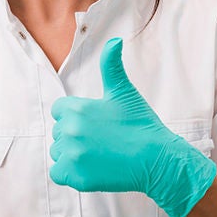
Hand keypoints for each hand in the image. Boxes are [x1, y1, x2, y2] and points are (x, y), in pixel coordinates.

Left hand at [49, 37, 216, 216]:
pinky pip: (58, 173)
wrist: (158, 160)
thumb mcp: (124, 92)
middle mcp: (70, 131)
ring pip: (58, 152)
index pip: (60, 111)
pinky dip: (70, 173)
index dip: (76, 116)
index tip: (96, 123)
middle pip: (59, 132)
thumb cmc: (142, 125)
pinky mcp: (75, 177)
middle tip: (102, 140)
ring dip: (72, 154)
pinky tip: (91, 168)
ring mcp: (72, 155)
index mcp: (77, 109)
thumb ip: (111, 66)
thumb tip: (114, 40)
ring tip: (99, 154)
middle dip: (75, 135)